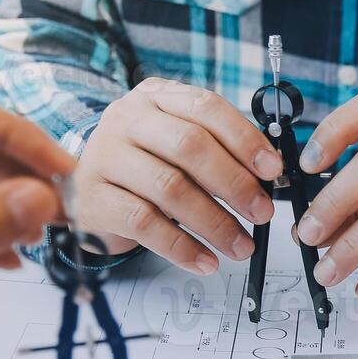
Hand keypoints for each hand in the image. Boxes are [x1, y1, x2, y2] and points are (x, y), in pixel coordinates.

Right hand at [76, 79, 285, 273]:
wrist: (85, 194)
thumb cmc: (144, 167)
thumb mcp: (177, 147)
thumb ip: (217, 151)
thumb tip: (266, 178)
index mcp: (155, 98)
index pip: (206, 108)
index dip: (244, 139)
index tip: (272, 170)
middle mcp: (126, 120)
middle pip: (189, 146)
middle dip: (234, 183)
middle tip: (261, 212)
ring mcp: (105, 157)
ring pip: (170, 188)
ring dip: (215, 223)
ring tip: (241, 246)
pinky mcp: (94, 199)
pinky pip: (145, 224)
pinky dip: (182, 247)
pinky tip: (205, 261)